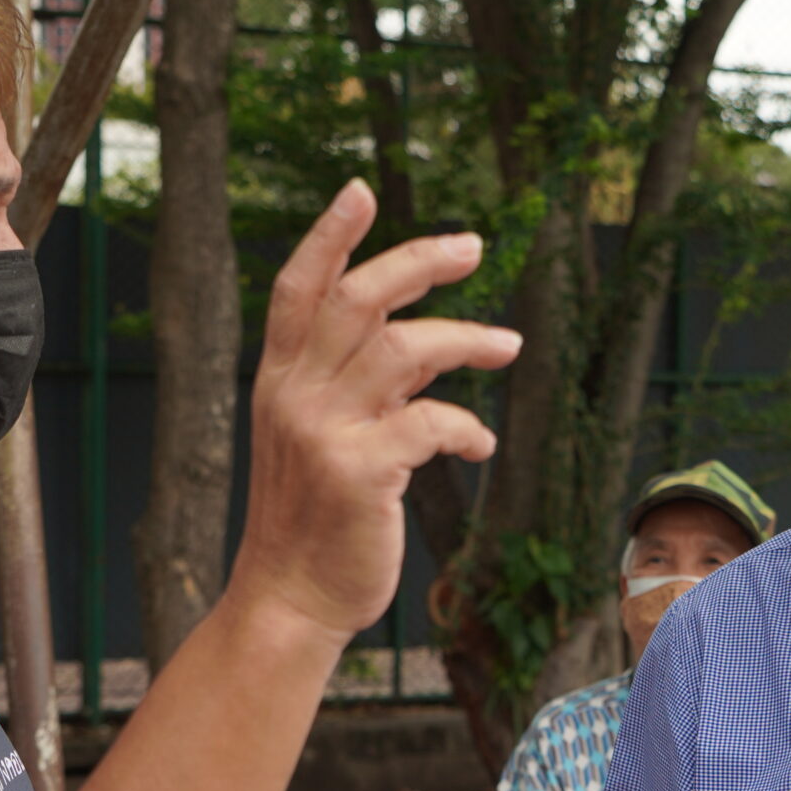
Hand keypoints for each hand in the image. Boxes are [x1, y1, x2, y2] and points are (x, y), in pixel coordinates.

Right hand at [227, 179, 513, 641]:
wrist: (290, 600)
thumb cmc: (314, 520)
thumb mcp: (313, 439)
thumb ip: (349, 385)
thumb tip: (417, 340)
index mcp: (279, 381)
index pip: (299, 289)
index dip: (329, 236)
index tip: (360, 189)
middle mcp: (295, 396)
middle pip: (360, 300)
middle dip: (420, 262)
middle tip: (474, 247)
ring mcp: (325, 432)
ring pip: (407, 350)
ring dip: (469, 341)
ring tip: (511, 346)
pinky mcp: (360, 473)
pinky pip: (432, 423)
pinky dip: (467, 428)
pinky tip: (480, 446)